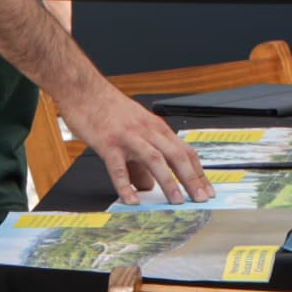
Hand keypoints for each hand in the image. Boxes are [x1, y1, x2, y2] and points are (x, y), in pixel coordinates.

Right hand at [70, 79, 211, 202]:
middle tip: (201, 198)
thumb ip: (142, 160)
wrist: (84, 90)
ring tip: (176, 201)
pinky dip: (126, 185)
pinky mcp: (108, 143)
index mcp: (156, 128)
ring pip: (154, 160)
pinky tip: (131, 200)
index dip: (198, 172)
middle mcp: (147, 131)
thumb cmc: (108, 109)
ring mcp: (128, 137)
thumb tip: (148, 186)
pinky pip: (118, 168)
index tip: (208, 190)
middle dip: (191, 179)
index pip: (185, 151)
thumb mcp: (134, 130)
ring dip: (169, 181)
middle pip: (176, 156)